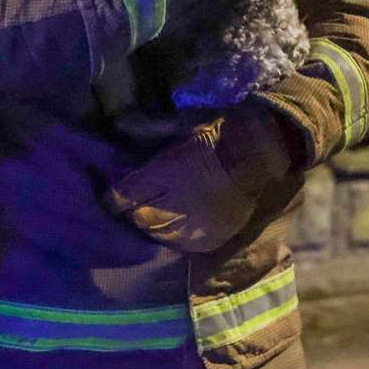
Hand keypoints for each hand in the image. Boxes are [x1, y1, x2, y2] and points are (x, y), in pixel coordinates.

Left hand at [101, 104, 297, 252]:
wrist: (258, 155)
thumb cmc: (217, 135)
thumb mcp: (180, 126)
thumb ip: (149, 130)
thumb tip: (120, 125)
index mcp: (167, 172)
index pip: (125, 195)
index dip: (114, 197)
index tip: (111, 195)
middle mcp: (178, 202)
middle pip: (138, 218)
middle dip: (130, 211)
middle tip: (131, 204)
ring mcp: (194, 224)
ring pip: (157, 234)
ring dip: (149, 225)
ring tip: (150, 215)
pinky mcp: (209, 237)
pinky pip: (181, 244)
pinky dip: (172, 237)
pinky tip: (172, 227)